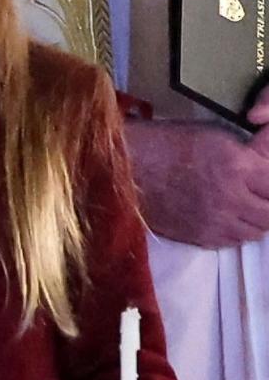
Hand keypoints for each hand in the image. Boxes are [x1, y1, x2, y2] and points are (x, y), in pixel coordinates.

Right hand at [125, 116, 268, 247]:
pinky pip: (231, 242)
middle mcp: (230, 200)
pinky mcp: (198, 238)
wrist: (125, 169)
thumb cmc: (166, 145)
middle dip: (267, 202)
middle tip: (257, 192)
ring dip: (254, 219)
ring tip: (243, 206)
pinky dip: (234, 232)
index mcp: (237, 167)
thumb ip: (251, 153)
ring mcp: (214, 223)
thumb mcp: (215, 137)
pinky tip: (224, 217)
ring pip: (255, 232)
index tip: (260, 175)